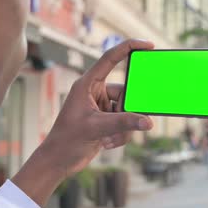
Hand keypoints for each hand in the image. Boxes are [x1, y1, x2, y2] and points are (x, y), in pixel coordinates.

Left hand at [12, 39, 154, 205]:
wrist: (58, 162)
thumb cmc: (67, 141)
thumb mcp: (96, 128)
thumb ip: (123, 123)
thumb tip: (148, 122)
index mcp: (87, 84)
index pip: (110, 58)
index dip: (129, 47)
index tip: (149, 45)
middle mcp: (95, 92)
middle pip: (126, 92)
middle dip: (128, 111)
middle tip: (129, 121)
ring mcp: (102, 106)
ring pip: (128, 111)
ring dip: (123, 128)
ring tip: (108, 139)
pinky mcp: (106, 120)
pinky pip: (125, 123)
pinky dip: (121, 135)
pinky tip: (106, 144)